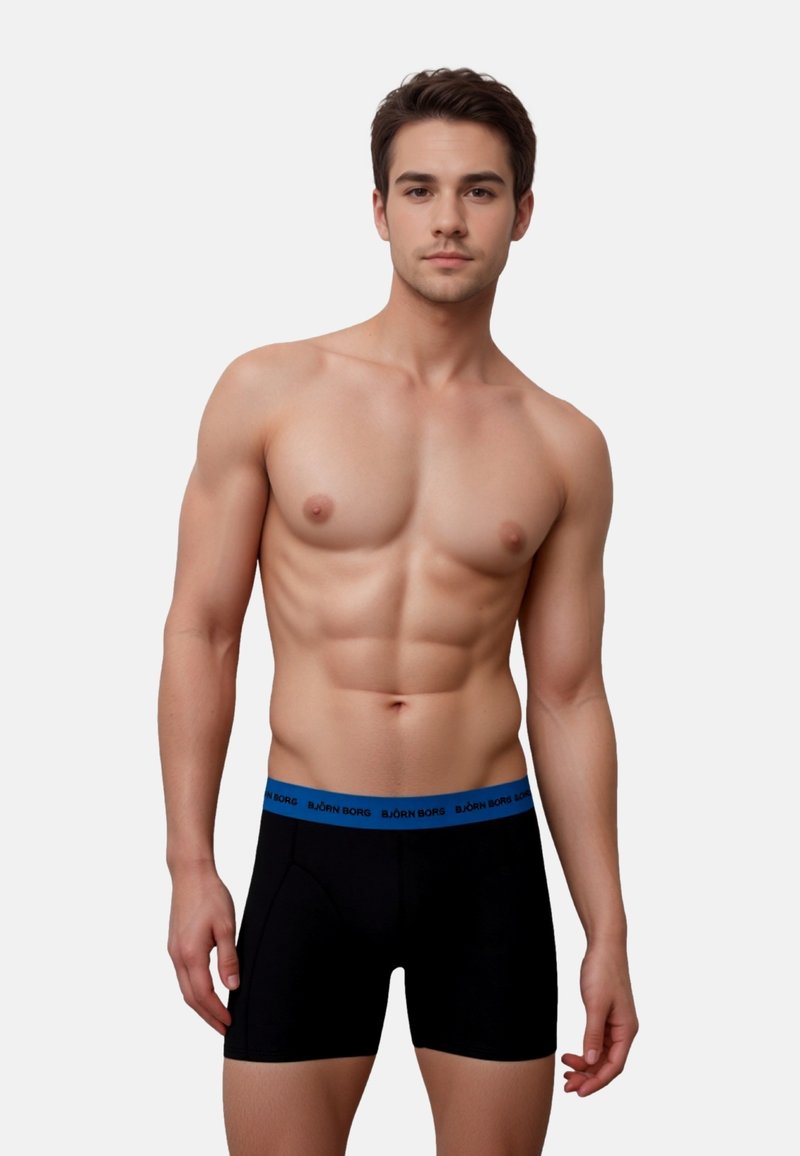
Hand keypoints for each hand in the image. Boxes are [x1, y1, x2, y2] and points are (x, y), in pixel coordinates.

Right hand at [167, 864, 239, 1034]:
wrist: (190, 874)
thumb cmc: (211, 896)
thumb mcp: (227, 926)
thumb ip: (229, 958)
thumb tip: (232, 987)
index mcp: (191, 954)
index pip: (203, 994)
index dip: (216, 1012)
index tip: (229, 1024)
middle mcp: (177, 956)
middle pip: (190, 997)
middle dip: (207, 1016)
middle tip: (223, 1029)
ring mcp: (173, 950)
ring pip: (184, 987)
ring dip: (199, 1005)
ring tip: (216, 1015)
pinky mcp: (174, 944)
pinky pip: (182, 976)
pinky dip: (193, 990)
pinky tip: (205, 991)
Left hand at [562, 943, 637, 1096]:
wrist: (605, 945)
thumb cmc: (603, 971)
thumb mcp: (595, 1004)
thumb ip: (592, 1034)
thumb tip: (591, 1061)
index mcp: (627, 1030)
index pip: (614, 1066)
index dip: (597, 1082)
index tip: (579, 1092)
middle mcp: (624, 1031)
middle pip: (608, 1064)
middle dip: (589, 1077)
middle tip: (567, 1085)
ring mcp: (616, 1025)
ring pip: (602, 1056)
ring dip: (586, 1066)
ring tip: (566, 1072)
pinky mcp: (607, 1017)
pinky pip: (598, 1043)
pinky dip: (586, 1052)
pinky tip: (571, 1056)